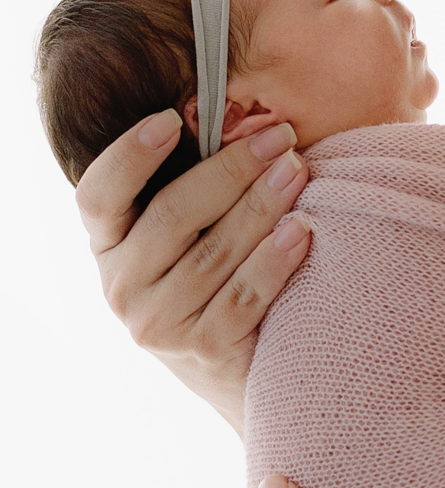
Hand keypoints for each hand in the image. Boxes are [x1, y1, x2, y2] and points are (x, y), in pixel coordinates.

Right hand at [75, 110, 310, 434]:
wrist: (230, 370)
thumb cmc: (210, 276)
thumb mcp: (181, 235)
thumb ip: (192, 186)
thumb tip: (234, 120)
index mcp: (107, 245)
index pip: (98, 196)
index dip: (129, 155)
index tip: (170, 118)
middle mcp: (121, 285)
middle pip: (172, 215)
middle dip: (231, 169)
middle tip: (279, 138)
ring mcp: (159, 323)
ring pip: (214, 252)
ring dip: (261, 205)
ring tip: (297, 170)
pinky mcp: (203, 349)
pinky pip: (244, 295)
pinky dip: (275, 259)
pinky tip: (303, 229)